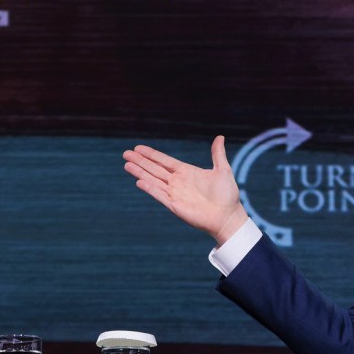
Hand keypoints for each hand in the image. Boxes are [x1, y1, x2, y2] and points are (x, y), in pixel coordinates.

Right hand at [123, 135, 248, 244]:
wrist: (228, 216)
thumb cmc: (227, 195)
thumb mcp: (223, 170)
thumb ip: (217, 154)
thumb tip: (220, 137)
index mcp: (186, 172)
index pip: (164, 161)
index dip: (151, 154)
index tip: (138, 148)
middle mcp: (177, 182)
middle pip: (154, 169)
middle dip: (140, 161)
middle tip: (126, 153)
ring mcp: (175, 194)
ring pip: (153, 180)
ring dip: (140, 172)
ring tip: (127, 164)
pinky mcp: (175, 205)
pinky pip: (159, 195)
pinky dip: (149, 188)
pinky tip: (139, 181)